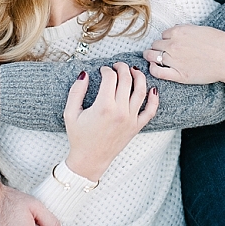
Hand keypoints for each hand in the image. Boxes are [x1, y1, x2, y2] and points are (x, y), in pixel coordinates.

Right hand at [63, 63, 158, 180]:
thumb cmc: (79, 137)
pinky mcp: (136, 127)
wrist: (89, 160)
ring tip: (133, 70)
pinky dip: (154, 99)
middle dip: (122, 68)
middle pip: (127, 80)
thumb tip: (84, 74)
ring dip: (139, 77)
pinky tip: (152, 89)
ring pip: (141, 91)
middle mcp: (120, 111)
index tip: (103, 70)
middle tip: (117, 66)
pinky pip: (150, 111)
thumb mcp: (70, 113)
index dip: (107, 70)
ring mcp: (131, 119)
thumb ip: (76, 91)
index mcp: (104, 106)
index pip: (111, 78)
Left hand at [142, 25, 224, 85]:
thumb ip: (186, 30)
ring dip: (151, 56)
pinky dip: (152, 69)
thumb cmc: (220, 43)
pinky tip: (154, 68)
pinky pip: (157, 71)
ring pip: (152, 56)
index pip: (164, 35)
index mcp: (178, 32)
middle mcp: (173, 45)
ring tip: (152, 58)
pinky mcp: (178, 75)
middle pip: (156, 44)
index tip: (171, 44)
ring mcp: (174, 60)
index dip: (167, 39)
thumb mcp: (201, 29)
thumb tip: (176, 31)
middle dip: (159, 47)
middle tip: (162, 51)